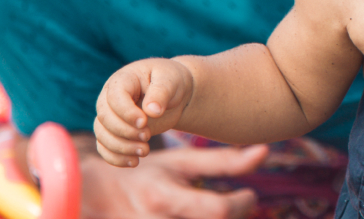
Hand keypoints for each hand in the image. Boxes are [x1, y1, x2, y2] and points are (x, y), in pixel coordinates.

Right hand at [78, 141, 268, 218]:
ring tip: (223, 211)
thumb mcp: (181, 162)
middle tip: (239, 205)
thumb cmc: (148, 174)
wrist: (98, 196)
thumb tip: (265, 152)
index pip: (217, 210)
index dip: (242, 204)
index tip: (249, 194)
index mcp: (164, 198)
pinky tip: (203, 216)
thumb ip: (223, 161)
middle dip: (235, 217)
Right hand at [94, 58, 194, 166]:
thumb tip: (151, 111)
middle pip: (105, 119)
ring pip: (102, 135)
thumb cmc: (171, 82)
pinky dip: (116, 158)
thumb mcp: (170, 80)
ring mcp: (109, 116)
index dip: (127, 113)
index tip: (145, 122)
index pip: (114, 98)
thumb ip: (161, 92)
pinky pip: (104, 148)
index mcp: (123, 80)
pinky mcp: (112, 132)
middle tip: (148, 137)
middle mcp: (109, 98)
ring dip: (121, 147)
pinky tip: (134, 162)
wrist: (173, 94)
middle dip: (125, 132)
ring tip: (145, 151)